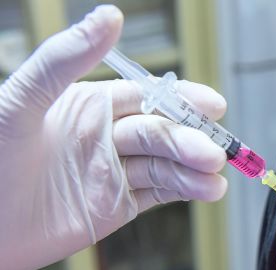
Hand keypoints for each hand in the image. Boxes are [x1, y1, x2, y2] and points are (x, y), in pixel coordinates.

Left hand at [0, 5, 227, 269]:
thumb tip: (109, 15)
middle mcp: (107, 135)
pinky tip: (205, 190)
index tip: (212, 105)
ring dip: (194, 171)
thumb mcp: (22, 100)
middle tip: (213, 153)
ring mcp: (113, 171)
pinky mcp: (116, 205)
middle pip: (162, 133)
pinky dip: (184, 191)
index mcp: (90, 104)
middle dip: (190, 142)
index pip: (149, 97)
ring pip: (166, 166)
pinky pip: (158, 194)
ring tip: (215, 180)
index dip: (183, 100)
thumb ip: (66, 59)